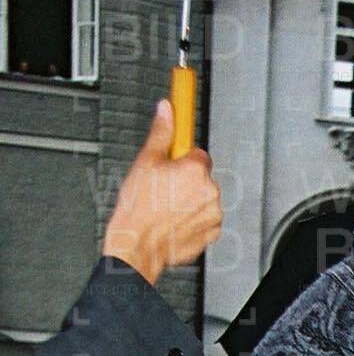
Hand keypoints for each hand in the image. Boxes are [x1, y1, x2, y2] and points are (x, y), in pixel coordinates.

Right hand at [101, 99, 221, 285]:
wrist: (137, 245)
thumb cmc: (138, 208)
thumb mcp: (145, 162)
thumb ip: (161, 132)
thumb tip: (166, 110)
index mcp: (196, 170)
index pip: (198, 153)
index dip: (181, 160)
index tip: (173, 165)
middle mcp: (210, 192)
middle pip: (202, 177)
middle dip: (185, 181)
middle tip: (163, 190)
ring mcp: (213, 215)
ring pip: (204, 199)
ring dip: (190, 201)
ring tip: (166, 207)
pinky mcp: (212, 234)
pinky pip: (206, 220)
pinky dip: (194, 220)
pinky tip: (174, 221)